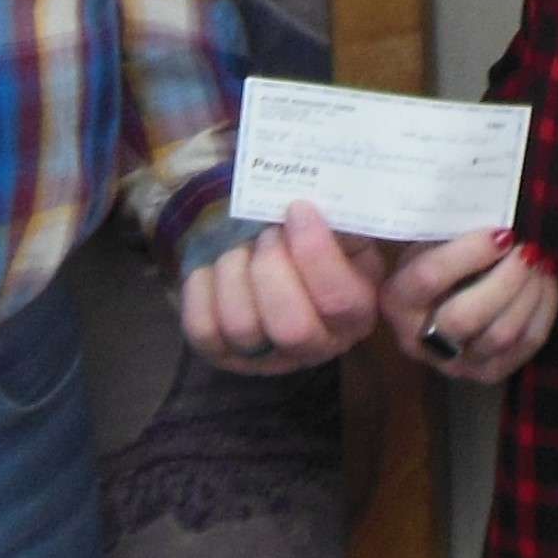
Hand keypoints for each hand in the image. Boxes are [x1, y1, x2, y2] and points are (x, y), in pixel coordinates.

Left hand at [178, 204, 389, 373]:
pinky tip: (214, 267)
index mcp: (355, 313)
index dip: (314, 252)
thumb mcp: (343, 226)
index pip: (339, 300)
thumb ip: (340, 217)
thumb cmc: (315, 239)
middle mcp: (316, 346)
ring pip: (242, 326)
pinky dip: (201, 289)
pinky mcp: (223, 354)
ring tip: (241, 246)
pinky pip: (202, 329)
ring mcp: (267, 357)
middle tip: (267, 233)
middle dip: (271, 267)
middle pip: (291, 328)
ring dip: (234, 271)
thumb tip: (317, 200)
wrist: (278, 259)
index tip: (297, 209)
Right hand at [380, 228, 557, 383]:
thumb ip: (448, 231)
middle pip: (465, 317)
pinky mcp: (488, 373)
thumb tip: (492, 211)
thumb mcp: (428, 241)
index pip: (429, 279)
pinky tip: (545, 282)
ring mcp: (455, 364)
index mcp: (397, 300)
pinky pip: (525, 345)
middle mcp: (419, 340)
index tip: (502, 232)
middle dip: (504, 280)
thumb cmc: (436, 260)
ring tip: (538, 261)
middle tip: (525, 249)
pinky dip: (543, 310)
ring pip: (499, 335)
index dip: (469, 254)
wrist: (438, 303)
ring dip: (528, 294)